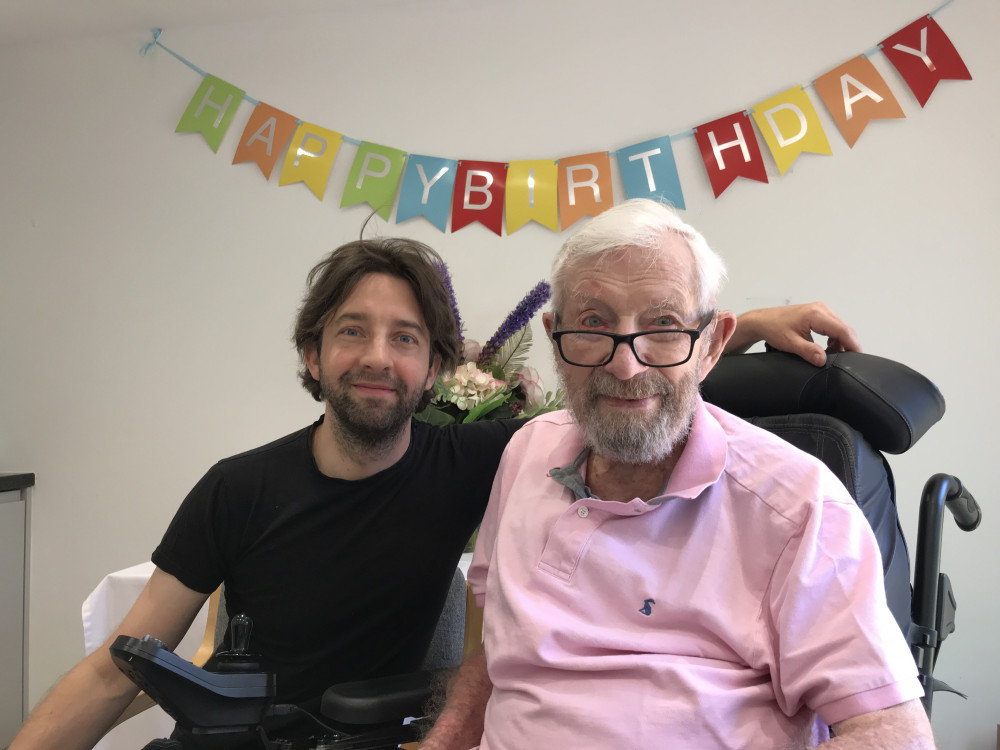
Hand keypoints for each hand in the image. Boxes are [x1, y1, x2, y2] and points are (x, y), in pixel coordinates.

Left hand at [726, 302, 860, 365]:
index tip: (857, 357)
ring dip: (840, 343)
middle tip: (847, 361)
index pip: (842, 330)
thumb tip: (823, 360)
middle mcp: (821, 309)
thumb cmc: (773, 328)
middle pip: (845, 328)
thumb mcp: (790, 343)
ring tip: (832, 356)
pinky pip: (833, 327)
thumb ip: (808, 352)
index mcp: (816, 314)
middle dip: (848, 345)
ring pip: (840, 328)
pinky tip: (827, 349)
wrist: (762, 321)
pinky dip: (834, 338)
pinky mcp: (819, 314)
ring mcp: (821, 310)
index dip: (852, 345)